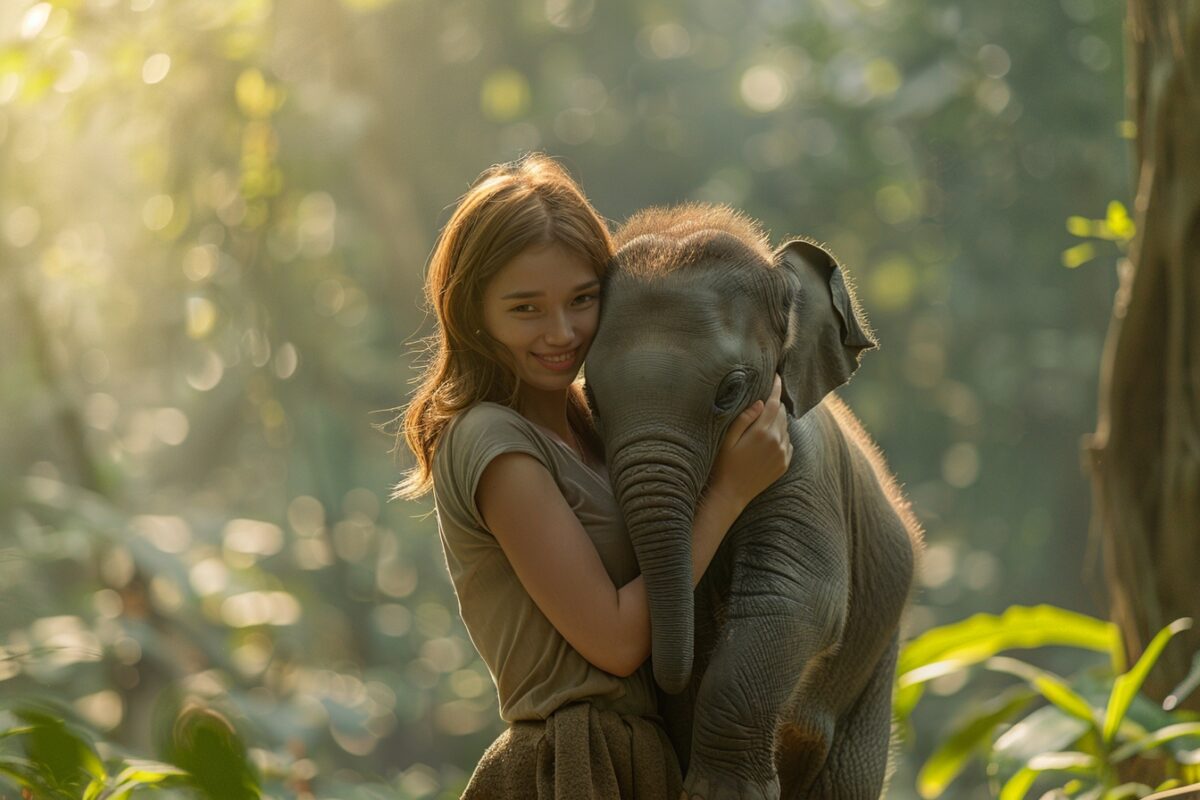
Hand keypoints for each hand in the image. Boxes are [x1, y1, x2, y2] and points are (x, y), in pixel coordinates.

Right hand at [707, 374, 791, 508]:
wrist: (730, 494)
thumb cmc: (723, 465)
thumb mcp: (727, 439)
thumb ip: (744, 419)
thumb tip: (760, 402)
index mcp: (762, 432)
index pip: (775, 403)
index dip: (776, 387)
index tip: (777, 376)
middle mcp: (776, 442)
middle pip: (782, 413)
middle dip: (775, 404)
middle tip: (764, 400)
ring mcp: (782, 454)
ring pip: (786, 428)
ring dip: (777, 421)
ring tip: (762, 422)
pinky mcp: (784, 464)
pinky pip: (788, 443)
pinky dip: (781, 437)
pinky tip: (767, 440)